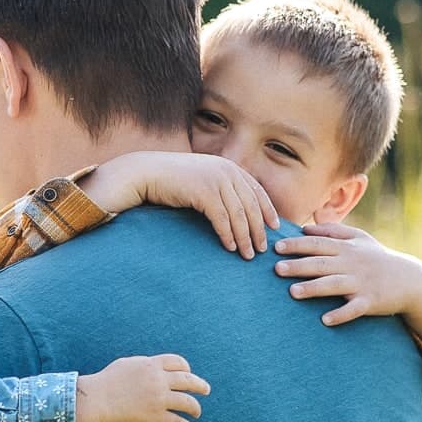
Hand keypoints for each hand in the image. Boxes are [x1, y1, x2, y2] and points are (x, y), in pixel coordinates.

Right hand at [76, 353, 210, 421]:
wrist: (96, 400)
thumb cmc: (105, 382)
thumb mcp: (126, 365)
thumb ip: (143, 366)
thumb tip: (150, 368)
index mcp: (151, 365)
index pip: (178, 362)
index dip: (186, 369)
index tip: (188, 374)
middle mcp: (159, 380)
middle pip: (188, 381)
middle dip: (200, 386)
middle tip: (206, 390)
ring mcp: (159, 399)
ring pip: (187, 402)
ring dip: (195, 408)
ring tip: (197, 413)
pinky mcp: (155, 417)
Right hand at [86, 152, 278, 259]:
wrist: (147, 173)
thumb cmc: (172, 180)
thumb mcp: (201, 178)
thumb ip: (219, 187)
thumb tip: (232, 206)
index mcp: (229, 167)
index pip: (257, 191)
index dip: (268, 210)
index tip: (274, 227)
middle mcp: (227, 171)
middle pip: (251, 205)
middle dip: (259, 229)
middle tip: (262, 249)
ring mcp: (216, 180)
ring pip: (239, 214)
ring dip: (246, 237)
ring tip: (248, 254)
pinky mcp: (204, 192)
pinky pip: (222, 218)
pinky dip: (228, 234)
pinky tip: (230, 247)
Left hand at [273, 222, 421, 326]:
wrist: (410, 279)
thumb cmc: (377, 258)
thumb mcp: (360, 238)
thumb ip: (333, 231)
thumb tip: (305, 228)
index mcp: (347, 249)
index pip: (318, 244)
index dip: (297, 245)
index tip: (276, 246)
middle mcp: (352, 264)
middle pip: (321, 264)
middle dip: (299, 265)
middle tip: (276, 268)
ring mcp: (361, 283)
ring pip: (334, 285)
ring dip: (314, 288)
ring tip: (293, 292)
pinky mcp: (370, 301)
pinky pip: (354, 309)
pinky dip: (341, 314)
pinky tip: (325, 320)